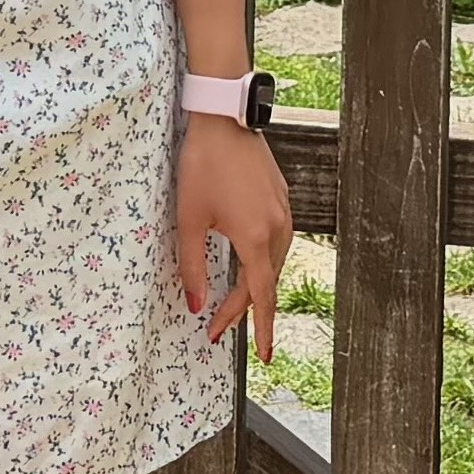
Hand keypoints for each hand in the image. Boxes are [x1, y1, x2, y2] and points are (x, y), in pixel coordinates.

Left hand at [172, 114, 293, 355]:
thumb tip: (197, 305)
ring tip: (235, 302)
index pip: (260, 296)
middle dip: (246, 309)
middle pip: (267, 282)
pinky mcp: (281, 197)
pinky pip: (278, 240)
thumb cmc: (203, 165)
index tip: (261, 356)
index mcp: (256, 238)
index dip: (259, 328)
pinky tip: (249, 261)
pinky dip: (264, 260)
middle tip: (220, 327)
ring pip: (275, 262)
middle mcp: (277, 228)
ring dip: (257, 286)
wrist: (225, 117)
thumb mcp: (190, 219)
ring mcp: (283, 211)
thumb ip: (192, 267)